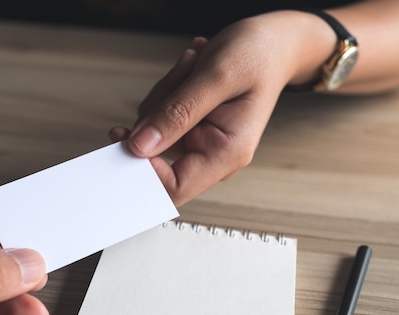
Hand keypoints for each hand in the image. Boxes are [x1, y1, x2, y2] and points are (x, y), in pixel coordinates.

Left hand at [110, 11, 334, 205]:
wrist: (273, 42)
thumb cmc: (258, 56)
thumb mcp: (217, 77)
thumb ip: (178, 112)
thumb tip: (140, 146)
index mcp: (226, 153)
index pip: (174, 187)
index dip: (144, 169)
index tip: (125, 136)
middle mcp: (212, 153)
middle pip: (155, 152)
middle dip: (160, 110)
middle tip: (186, 77)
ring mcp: (198, 140)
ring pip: (152, 128)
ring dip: (166, 93)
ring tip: (196, 68)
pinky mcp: (188, 126)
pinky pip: (157, 113)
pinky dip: (169, 89)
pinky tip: (193, 70)